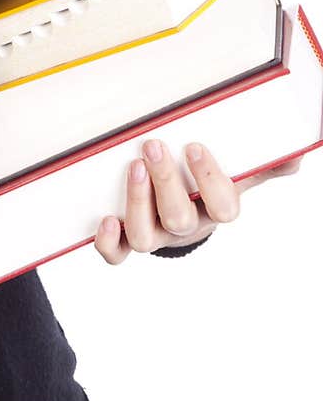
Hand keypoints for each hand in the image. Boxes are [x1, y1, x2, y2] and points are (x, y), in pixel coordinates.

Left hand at [93, 137, 302, 264]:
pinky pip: (118, 254)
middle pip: (178, 218)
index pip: (222, 206)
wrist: (187, 213)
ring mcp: (156, 236)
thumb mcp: (238, 172)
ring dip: (137, 202)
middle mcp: (185, 227)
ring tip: (133, 166)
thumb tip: (294, 154)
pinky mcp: (129, 240)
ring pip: (146, 236)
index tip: (193, 145)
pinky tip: (106, 219)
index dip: (209, 179)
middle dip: (165, 181)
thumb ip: (263, 163)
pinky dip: (109, 242)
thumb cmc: (209, 186)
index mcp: (215, 210)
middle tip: (153, 145)